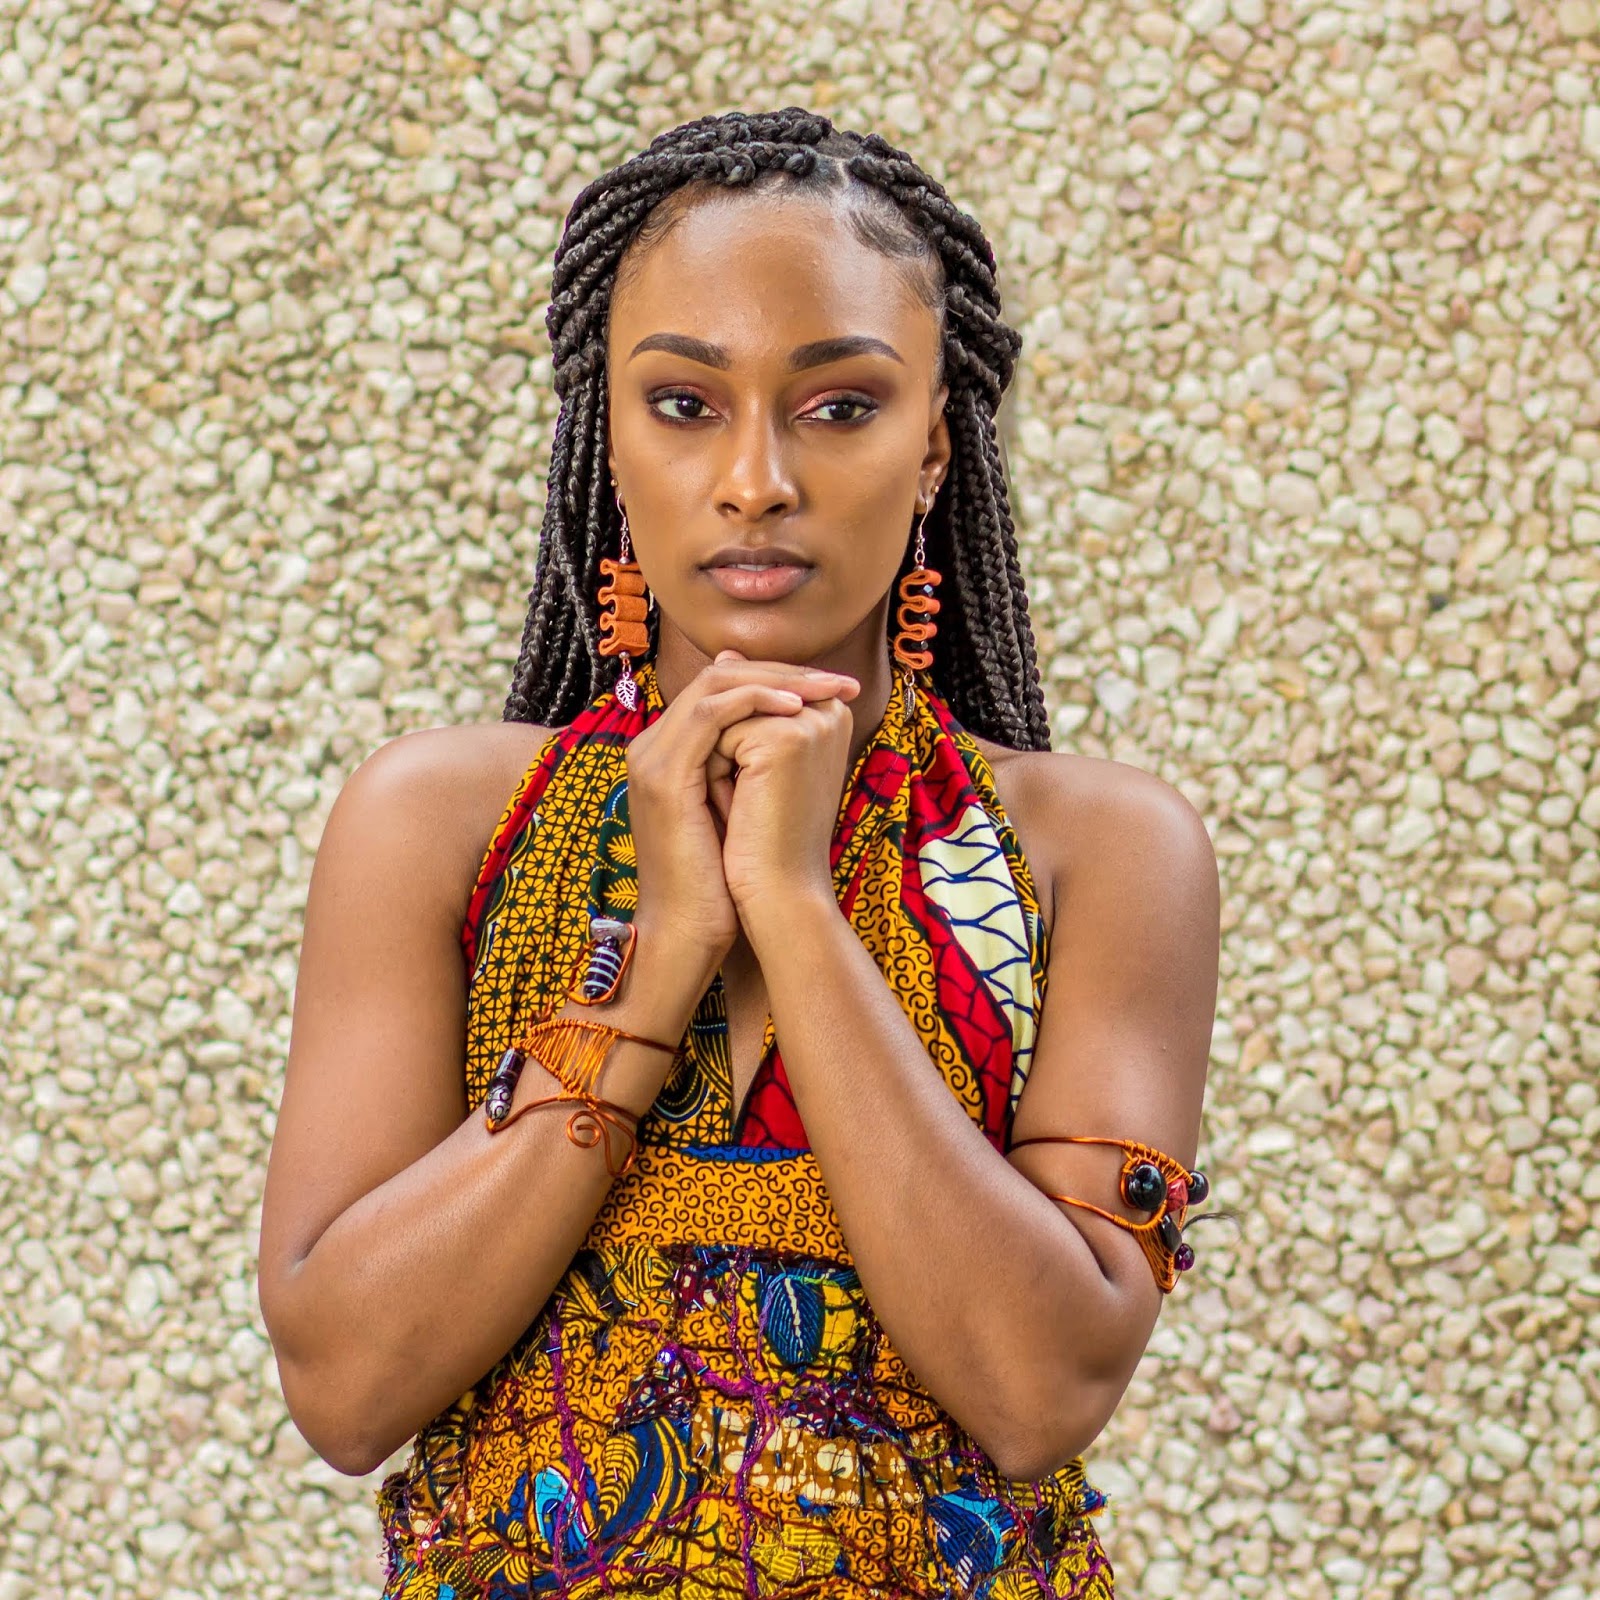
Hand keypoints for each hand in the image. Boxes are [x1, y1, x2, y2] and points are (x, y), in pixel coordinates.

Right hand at [624, 654, 857, 964]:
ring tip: (825, 687)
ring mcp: (653, 758)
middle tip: (838, 678)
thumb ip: (757, 765)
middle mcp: (653, 747)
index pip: (720, 687)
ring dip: (777, 679)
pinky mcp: (666, 775)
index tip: (831, 685)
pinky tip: (796, 708)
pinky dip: (756, 701)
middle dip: (783, 670)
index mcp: (668, 753)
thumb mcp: (744, 808)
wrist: (689, 930)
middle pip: (717, 676)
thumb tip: (793, 731)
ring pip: (715, 684)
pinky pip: (712, 714)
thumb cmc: (723, 880)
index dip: (777, 678)